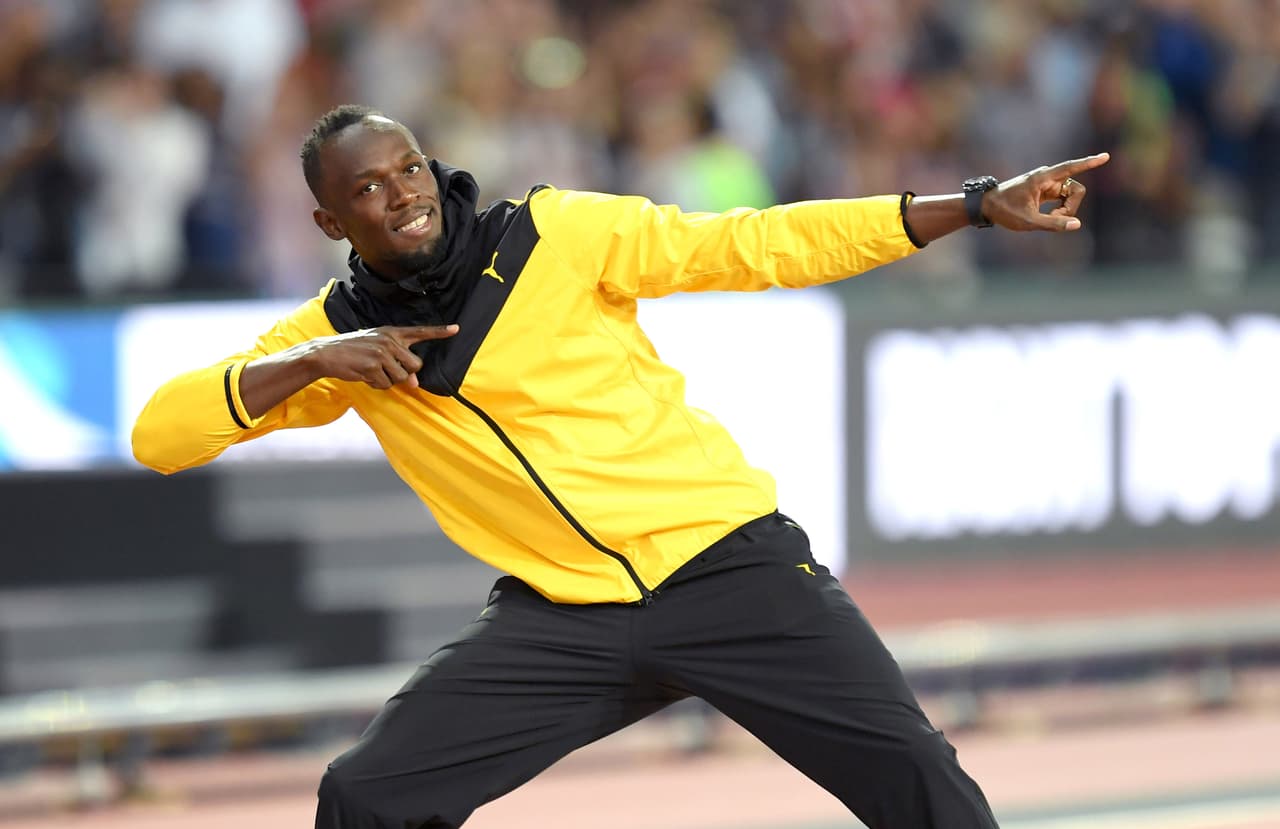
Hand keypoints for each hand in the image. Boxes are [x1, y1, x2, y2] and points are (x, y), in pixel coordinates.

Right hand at [303, 324, 458, 389]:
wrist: (327, 353)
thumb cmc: (355, 350)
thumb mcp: (377, 349)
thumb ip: (399, 362)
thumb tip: (415, 383)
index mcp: (392, 332)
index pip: (420, 331)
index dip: (439, 332)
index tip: (456, 328)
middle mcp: (389, 340)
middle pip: (416, 365)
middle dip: (405, 373)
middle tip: (386, 368)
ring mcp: (381, 353)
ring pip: (401, 378)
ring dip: (388, 380)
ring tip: (372, 370)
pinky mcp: (373, 366)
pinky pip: (386, 385)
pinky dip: (376, 384)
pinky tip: (365, 374)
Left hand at [982, 152, 1109, 231]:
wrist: (988, 206)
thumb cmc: (1005, 211)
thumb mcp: (1028, 221)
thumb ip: (1053, 223)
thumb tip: (1077, 224)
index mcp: (1043, 178)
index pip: (1071, 167)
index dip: (1089, 163)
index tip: (1105, 156)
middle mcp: (1048, 177)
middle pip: (1076, 189)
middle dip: (1071, 207)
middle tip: (1054, 218)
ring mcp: (1048, 183)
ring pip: (1071, 195)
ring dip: (1065, 209)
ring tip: (1047, 218)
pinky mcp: (1046, 190)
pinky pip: (1063, 199)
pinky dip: (1060, 209)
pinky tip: (1050, 216)